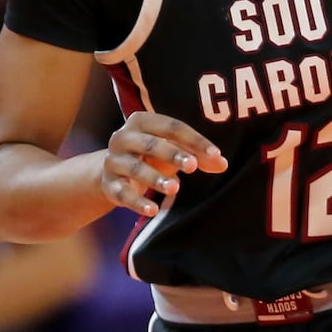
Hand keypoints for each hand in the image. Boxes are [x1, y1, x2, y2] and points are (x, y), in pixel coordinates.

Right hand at [102, 112, 227, 216]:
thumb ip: (197, 155)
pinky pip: (123, 193)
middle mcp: (122, 137)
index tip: (215, 154)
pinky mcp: (109, 184)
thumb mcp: (173, 151)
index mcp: (141, 121)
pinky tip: (153, 210)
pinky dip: (138, 202)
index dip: (194, 140)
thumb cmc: (151, 156)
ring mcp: (113, 161)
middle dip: (173, 154)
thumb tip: (223, 164)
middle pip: (150, 144)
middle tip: (193, 166)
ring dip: (155, 178)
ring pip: (135, 168)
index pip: (171, 127)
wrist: (113, 172)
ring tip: (175, 188)